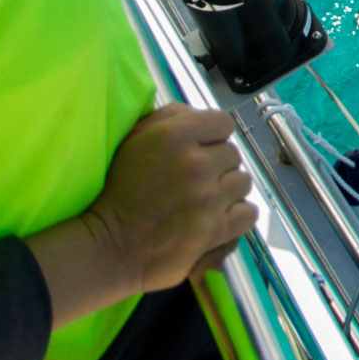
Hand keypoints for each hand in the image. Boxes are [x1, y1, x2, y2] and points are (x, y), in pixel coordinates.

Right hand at [87, 105, 257, 295]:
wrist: (109, 245)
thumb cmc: (118, 190)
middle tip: (197, 180)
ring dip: (228, 190)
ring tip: (207, 200)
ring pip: (243, 182)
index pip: (223, 123)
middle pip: (233, 154)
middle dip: (217, 165)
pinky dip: (238, 216)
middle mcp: (195, 163)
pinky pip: (249, 213)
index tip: (201, 149)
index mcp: (175, 135)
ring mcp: (207, 197)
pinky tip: (221, 217)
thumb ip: (169, 118)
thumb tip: (197, 114)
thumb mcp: (133, 140)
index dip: (213, 136)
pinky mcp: (214, 229)